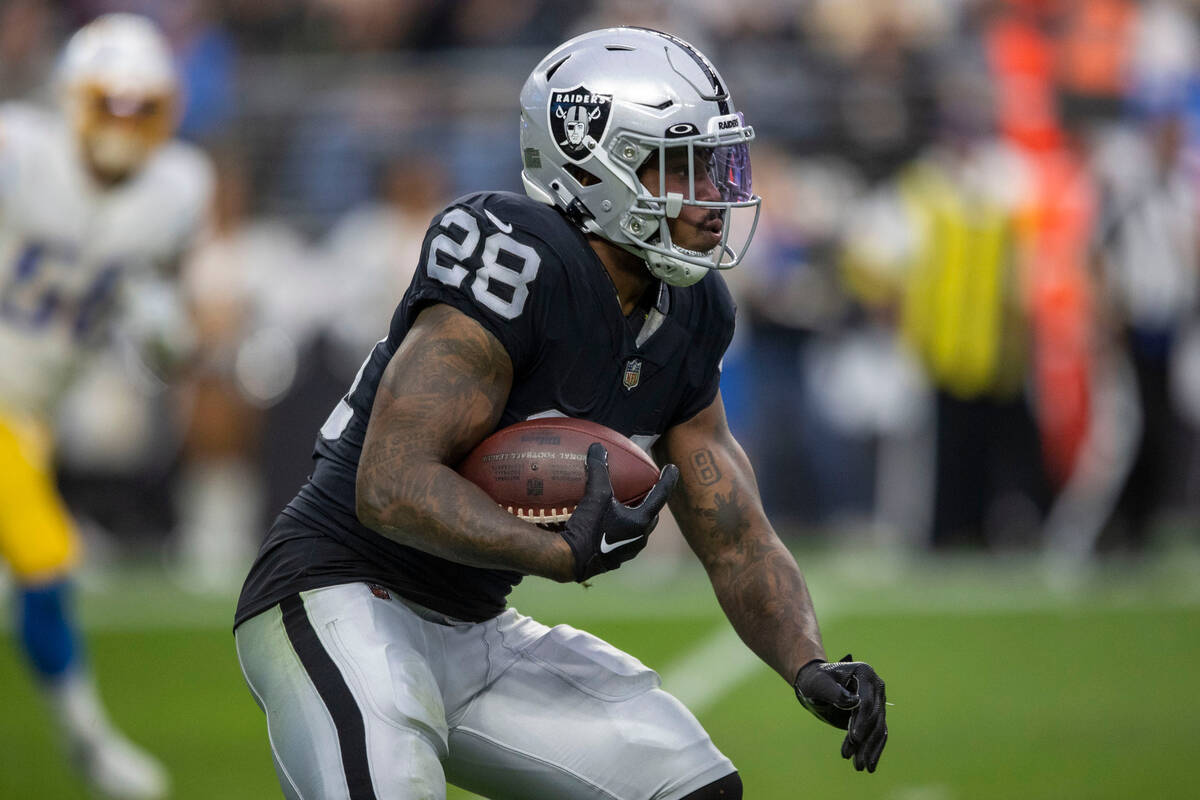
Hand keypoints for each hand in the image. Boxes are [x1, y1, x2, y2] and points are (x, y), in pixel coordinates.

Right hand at [558, 443, 678, 581]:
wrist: (570, 560)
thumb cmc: (587, 528)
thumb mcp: (595, 495)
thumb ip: (599, 470)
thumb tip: (598, 447)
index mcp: (641, 521)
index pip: (660, 495)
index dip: (668, 480)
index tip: (673, 467)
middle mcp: (639, 538)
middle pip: (651, 514)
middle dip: (651, 501)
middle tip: (648, 488)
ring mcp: (628, 551)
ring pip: (638, 529)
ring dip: (636, 515)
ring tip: (628, 505)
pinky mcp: (614, 559)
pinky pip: (624, 539)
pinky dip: (621, 527)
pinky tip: (609, 523)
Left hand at [793, 654, 887, 772]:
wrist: (816, 683)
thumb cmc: (815, 680)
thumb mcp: (819, 683)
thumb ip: (834, 691)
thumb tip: (854, 703)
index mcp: (865, 673)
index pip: (866, 701)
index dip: (861, 720)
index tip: (854, 738)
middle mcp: (876, 686)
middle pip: (874, 717)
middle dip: (865, 740)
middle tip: (855, 761)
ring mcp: (877, 701)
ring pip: (878, 728)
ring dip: (870, 749)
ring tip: (859, 766)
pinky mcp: (874, 714)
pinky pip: (878, 733)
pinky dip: (873, 749)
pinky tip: (868, 764)